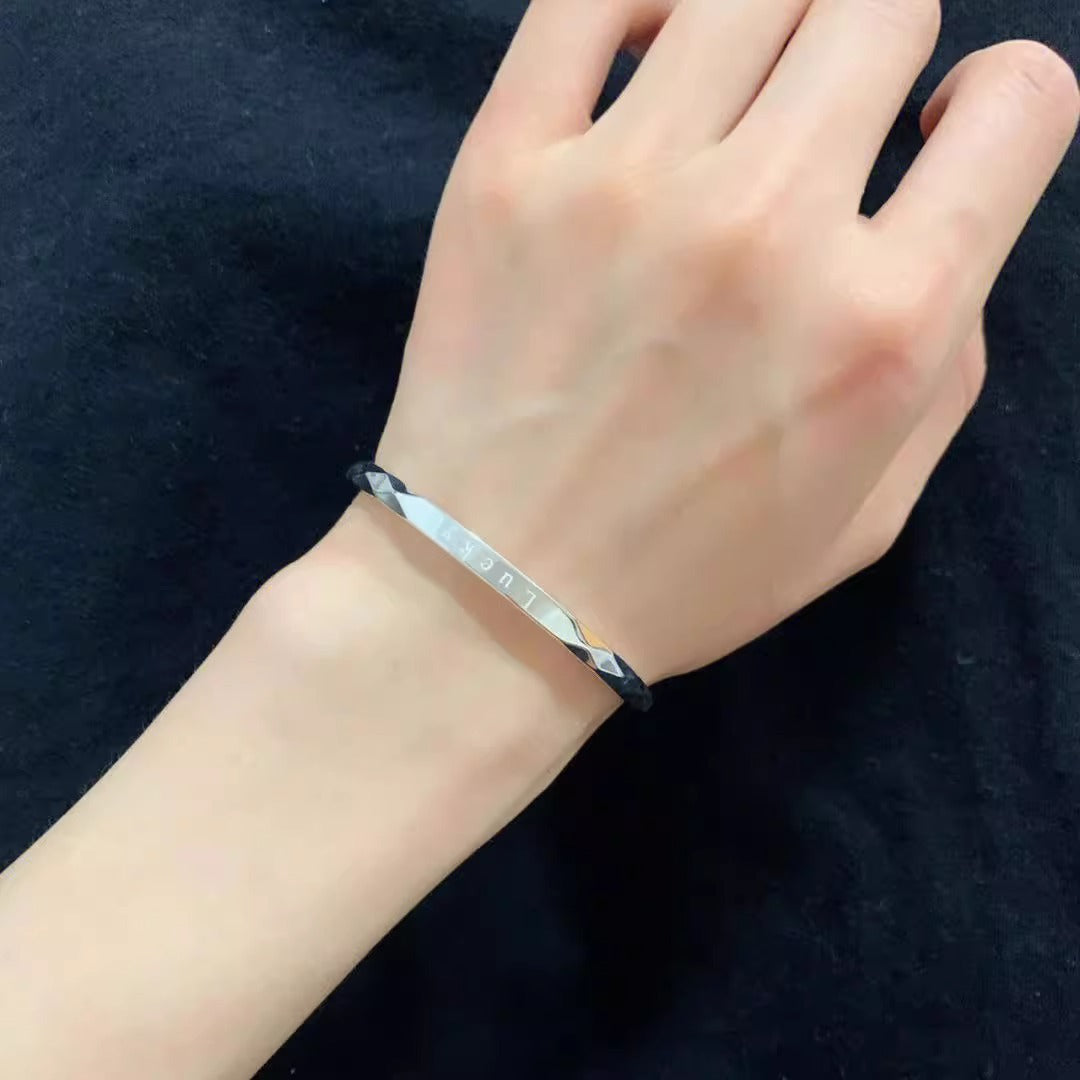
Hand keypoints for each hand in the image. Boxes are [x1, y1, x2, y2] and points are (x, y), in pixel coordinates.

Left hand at [377, 0, 1077, 684]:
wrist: (501, 594)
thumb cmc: (692, 572)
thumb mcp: (872, 508)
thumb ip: (947, 356)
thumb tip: (943, 217)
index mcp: (884, 323)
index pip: (1021, 102)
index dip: (1002, 97)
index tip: (938, 130)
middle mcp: (767, 228)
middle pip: (881, 6)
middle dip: (879, 43)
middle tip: (824, 112)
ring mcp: (624, 188)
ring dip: (771, 16)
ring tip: (738, 88)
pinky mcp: (504, 172)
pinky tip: (656, 46)